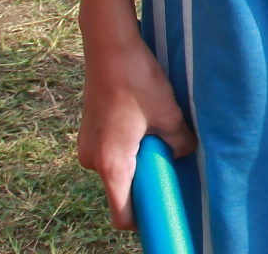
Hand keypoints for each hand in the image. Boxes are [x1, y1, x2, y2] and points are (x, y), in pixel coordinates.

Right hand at [75, 32, 193, 230]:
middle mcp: (92, 161)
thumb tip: (181, 154)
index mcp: (111, 165)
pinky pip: (110, 149)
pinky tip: (141, 117)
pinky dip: (127, 143)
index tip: (161, 209)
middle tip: (166, 155)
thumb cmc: (138, 81)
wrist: (109, 47)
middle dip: (145, 178)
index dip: (142, 219)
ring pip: (117, 165)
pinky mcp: (88, 129)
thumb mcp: (170, 115)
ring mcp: (86, 145)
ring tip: (154, 127)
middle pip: (122, 188)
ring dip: (137, 157)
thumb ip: (179, 144)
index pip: (121, 214)